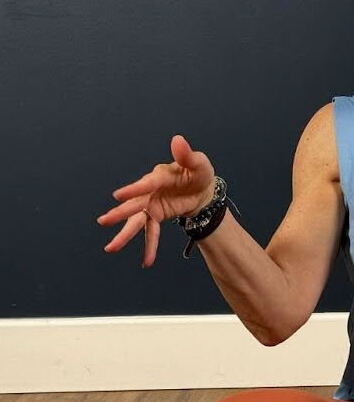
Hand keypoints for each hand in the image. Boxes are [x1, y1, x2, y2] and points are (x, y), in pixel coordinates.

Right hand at [96, 135, 215, 267]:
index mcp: (160, 176)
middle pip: (135, 204)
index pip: (147, 183)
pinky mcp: (156, 215)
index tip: (119, 196)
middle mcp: (151, 191)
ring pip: (136, 221)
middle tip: (104, 221)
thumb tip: (178, 140)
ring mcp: (152, 205)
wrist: (202, 189)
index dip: (134, 189)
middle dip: (120, 213)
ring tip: (111, 248)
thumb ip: (187, 155)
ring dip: (125, 234)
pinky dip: (149, 247)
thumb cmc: (197, 172)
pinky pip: (151, 232)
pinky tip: (147, 261)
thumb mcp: (198, 163)